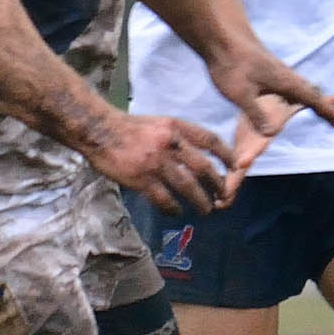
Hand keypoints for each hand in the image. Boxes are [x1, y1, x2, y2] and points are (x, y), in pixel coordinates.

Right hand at [88, 112, 233, 214]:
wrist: (99, 130)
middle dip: (217, 183)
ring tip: (206, 210)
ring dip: (200, 201)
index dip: (226, 154)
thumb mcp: (159, 123)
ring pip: (187, 186)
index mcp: (176, 127)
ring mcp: (156, 162)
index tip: (235, 166)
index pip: (209, 140)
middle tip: (223, 195)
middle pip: (203, 167)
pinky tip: (177, 212)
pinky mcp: (142, 179)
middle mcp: (169, 143)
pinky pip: (164, 199)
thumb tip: (198, 154)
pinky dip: (173, 208)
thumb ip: (178, 136)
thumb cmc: (129, 127)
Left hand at [206, 43, 333, 136]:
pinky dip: (299, 94)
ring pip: (301, 88)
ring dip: (313, 101)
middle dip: (324, 108)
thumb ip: (255, 114)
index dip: (327, 111)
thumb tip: (272, 134)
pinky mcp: (267, 69)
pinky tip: (292, 96)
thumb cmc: (230, 64)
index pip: (311, 99)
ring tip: (321, 110)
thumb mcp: (240, 94)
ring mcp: (277, 71)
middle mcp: (285, 76)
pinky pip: (290, 85)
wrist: (221, 36)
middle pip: (311, 94)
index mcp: (284, 82)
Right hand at [221, 94, 303, 202]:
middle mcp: (250, 142)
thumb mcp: (297, 103)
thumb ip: (319, 103)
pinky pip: (235, 172)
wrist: (255, 96)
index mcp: (262, 133)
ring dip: (230, 187)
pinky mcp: (242, 153)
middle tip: (226, 195)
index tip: (242, 164)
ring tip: (222, 205)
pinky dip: (230, 186)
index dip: (249, 154)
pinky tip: (222, 203)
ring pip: (235, 171)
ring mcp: (244, 148)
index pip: (255, 144)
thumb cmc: (278, 102)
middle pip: (242, 162)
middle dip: (233, 178)